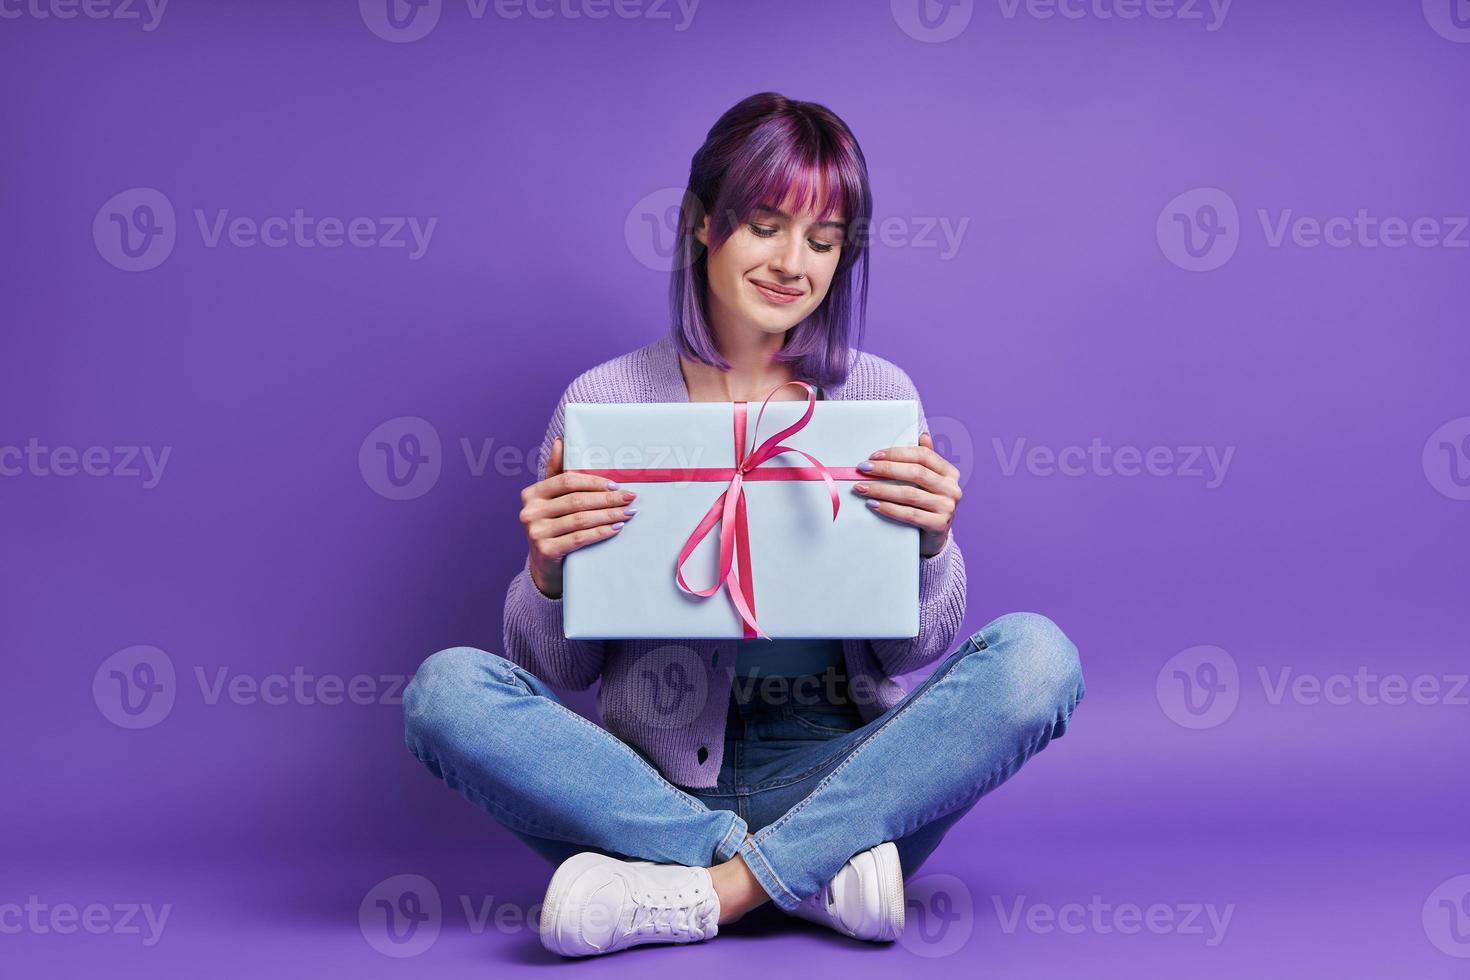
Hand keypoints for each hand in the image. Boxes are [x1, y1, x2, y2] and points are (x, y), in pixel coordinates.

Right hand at [520, 438, 638, 598]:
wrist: (545, 565)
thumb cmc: (554, 526)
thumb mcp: (553, 500)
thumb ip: (557, 472)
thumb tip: (560, 440)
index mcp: (532, 493)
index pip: (567, 481)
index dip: (594, 481)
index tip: (616, 484)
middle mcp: (530, 511)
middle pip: (576, 500)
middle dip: (607, 498)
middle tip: (630, 497)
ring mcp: (536, 532)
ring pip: (580, 519)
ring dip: (608, 515)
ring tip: (628, 512)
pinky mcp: (545, 551)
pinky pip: (579, 538)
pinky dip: (601, 532)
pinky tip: (616, 528)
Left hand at [852, 431, 960, 557]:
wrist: (933, 539)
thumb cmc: (926, 506)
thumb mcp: (928, 483)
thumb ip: (925, 461)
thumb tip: (923, 435)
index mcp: (949, 473)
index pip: (923, 455)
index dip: (897, 453)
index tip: (874, 456)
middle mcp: (952, 488)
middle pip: (915, 473)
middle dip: (886, 469)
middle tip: (863, 469)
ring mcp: (948, 507)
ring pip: (910, 494)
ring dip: (881, 489)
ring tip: (861, 487)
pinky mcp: (939, 525)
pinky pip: (909, 514)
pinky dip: (888, 508)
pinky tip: (872, 504)